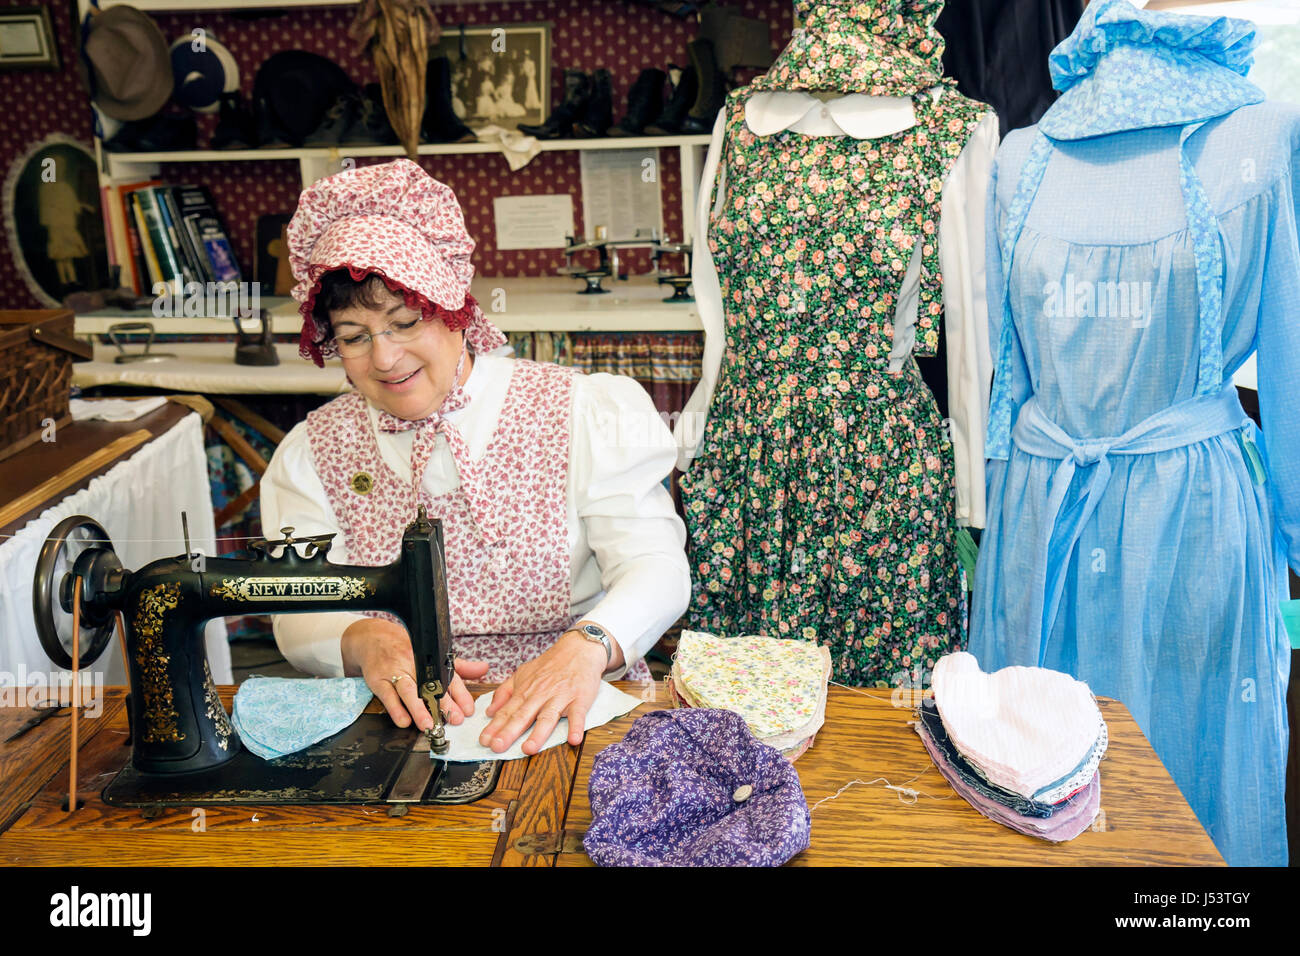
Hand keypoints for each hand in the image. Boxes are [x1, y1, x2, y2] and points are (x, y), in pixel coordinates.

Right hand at [340, 617, 487, 729]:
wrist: (374, 639)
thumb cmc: (406, 650)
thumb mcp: (434, 657)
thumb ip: (459, 668)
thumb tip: (484, 669)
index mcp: (430, 660)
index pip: (449, 677)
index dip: (461, 695)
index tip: (468, 710)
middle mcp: (414, 665)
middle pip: (430, 685)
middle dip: (444, 703)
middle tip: (454, 719)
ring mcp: (396, 672)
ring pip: (409, 691)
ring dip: (419, 709)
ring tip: (429, 724)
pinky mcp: (379, 680)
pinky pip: (387, 695)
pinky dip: (395, 709)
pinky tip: (404, 721)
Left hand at [478, 629, 610, 754]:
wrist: (578, 648)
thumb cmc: (551, 663)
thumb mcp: (522, 673)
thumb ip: (505, 692)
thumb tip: (490, 711)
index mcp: (525, 691)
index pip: (506, 711)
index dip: (494, 727)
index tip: (483, 741)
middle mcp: (540, 695)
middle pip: (522, 716)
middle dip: (509, 732)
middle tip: (497, 747)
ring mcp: (560, 697)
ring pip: (547, 717)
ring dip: (538, 733)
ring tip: (529, 749)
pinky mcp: (579, 699)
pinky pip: (577, 715)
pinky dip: (576, 727)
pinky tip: (574, 739)